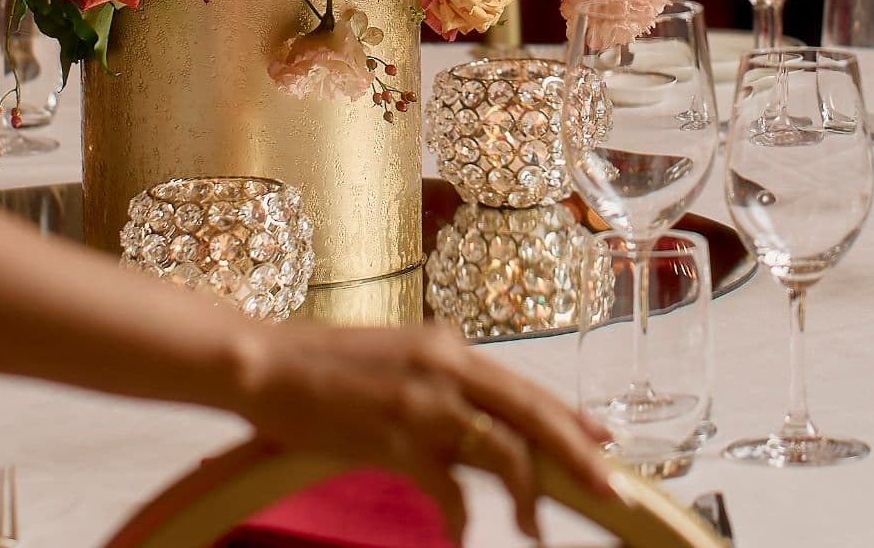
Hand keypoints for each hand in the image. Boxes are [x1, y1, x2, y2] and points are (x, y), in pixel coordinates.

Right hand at [231, 320, 616, 540]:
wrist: (262, 362)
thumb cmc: (320, 366)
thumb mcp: (397, 359)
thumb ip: (440, 378)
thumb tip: (476, 415)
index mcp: (449, 344)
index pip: (526, 385)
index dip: (569, 417)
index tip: (603, 442)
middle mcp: (447, 364)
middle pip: (535, 413)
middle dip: (579, 455)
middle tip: (611, 490)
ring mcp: (424, 400)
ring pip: (506, 450)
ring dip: (529, 496)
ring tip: (534, 529)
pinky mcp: (397, 436)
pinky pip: (450, 489)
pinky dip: (461, 519)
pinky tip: (459, 536)